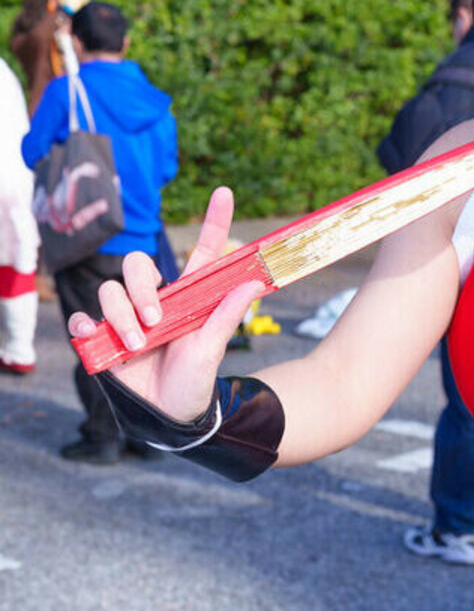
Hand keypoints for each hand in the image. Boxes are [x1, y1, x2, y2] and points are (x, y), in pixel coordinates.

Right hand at [67, 187, 263, 421]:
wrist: (171, 417)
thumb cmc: (194, 381)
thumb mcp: (211, 350)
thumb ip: (226, 316)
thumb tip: (255, 284)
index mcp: (188, 298)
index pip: (201, 253)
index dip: (214, 222)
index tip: (225, 192)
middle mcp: (156, 300)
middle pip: (136, 264)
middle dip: (142, 288)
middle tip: (155, 318)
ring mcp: (127, 317)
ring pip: (109, 290)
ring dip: (122, 315)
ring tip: (139, 345)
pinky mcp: (104, 338)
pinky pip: (82, 318)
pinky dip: (85, 325)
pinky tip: (93, 335)